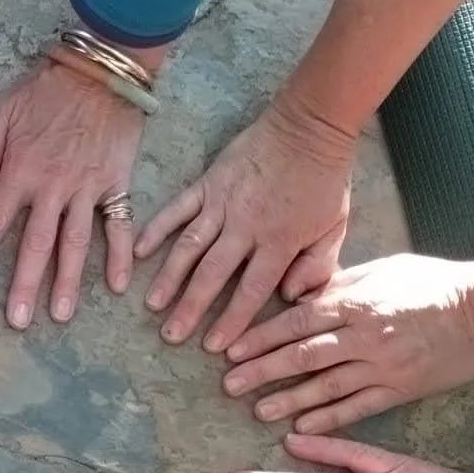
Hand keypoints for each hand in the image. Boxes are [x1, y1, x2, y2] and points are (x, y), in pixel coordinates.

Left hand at [0, 61, 145, 328]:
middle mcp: (52, 186)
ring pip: (75, 242)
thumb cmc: (48, 88)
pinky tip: (119, 285)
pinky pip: (119, 224)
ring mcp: (86, 188)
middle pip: (36, 244)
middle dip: (25, 284)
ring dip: (69, 281)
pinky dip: (120, 255)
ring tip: (62, 315)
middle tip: (17, 321)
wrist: (101, 67)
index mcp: (20, 171)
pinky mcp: (116, 183)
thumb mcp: (4, 112)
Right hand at [137, 98, 355, 350]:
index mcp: (279, 241)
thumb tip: (292, 298)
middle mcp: (245, 227)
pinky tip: (138, 251)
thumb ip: (318, 266)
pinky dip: (156, 229)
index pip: (251, 289)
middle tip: (171, 335)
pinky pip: (176, 209)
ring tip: (152, 304)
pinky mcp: (208, 184)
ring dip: (169, 277)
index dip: (232, 320)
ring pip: (189, 246)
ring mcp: (222, 204)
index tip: (214, 346)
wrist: (309, 126)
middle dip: (190, 309)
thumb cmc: (324, 180)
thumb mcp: (335, 226)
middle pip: (212, 275)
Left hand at [218, 254, 473, 433]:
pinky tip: (300, 429)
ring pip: (326, 385)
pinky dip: (328, 419)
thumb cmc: (433, 283)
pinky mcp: (403, 388)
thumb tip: (297, 299)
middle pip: (303, 354)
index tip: (231, 349)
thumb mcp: (382, 271)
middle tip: (229, 385)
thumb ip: (339, 287)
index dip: (261, 336)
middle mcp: (366, 334)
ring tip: (257, 411)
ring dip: (288, 399)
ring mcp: (385, 364)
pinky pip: (358, 407)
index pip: (297, 320)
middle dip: (262, 370)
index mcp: (358, 300)